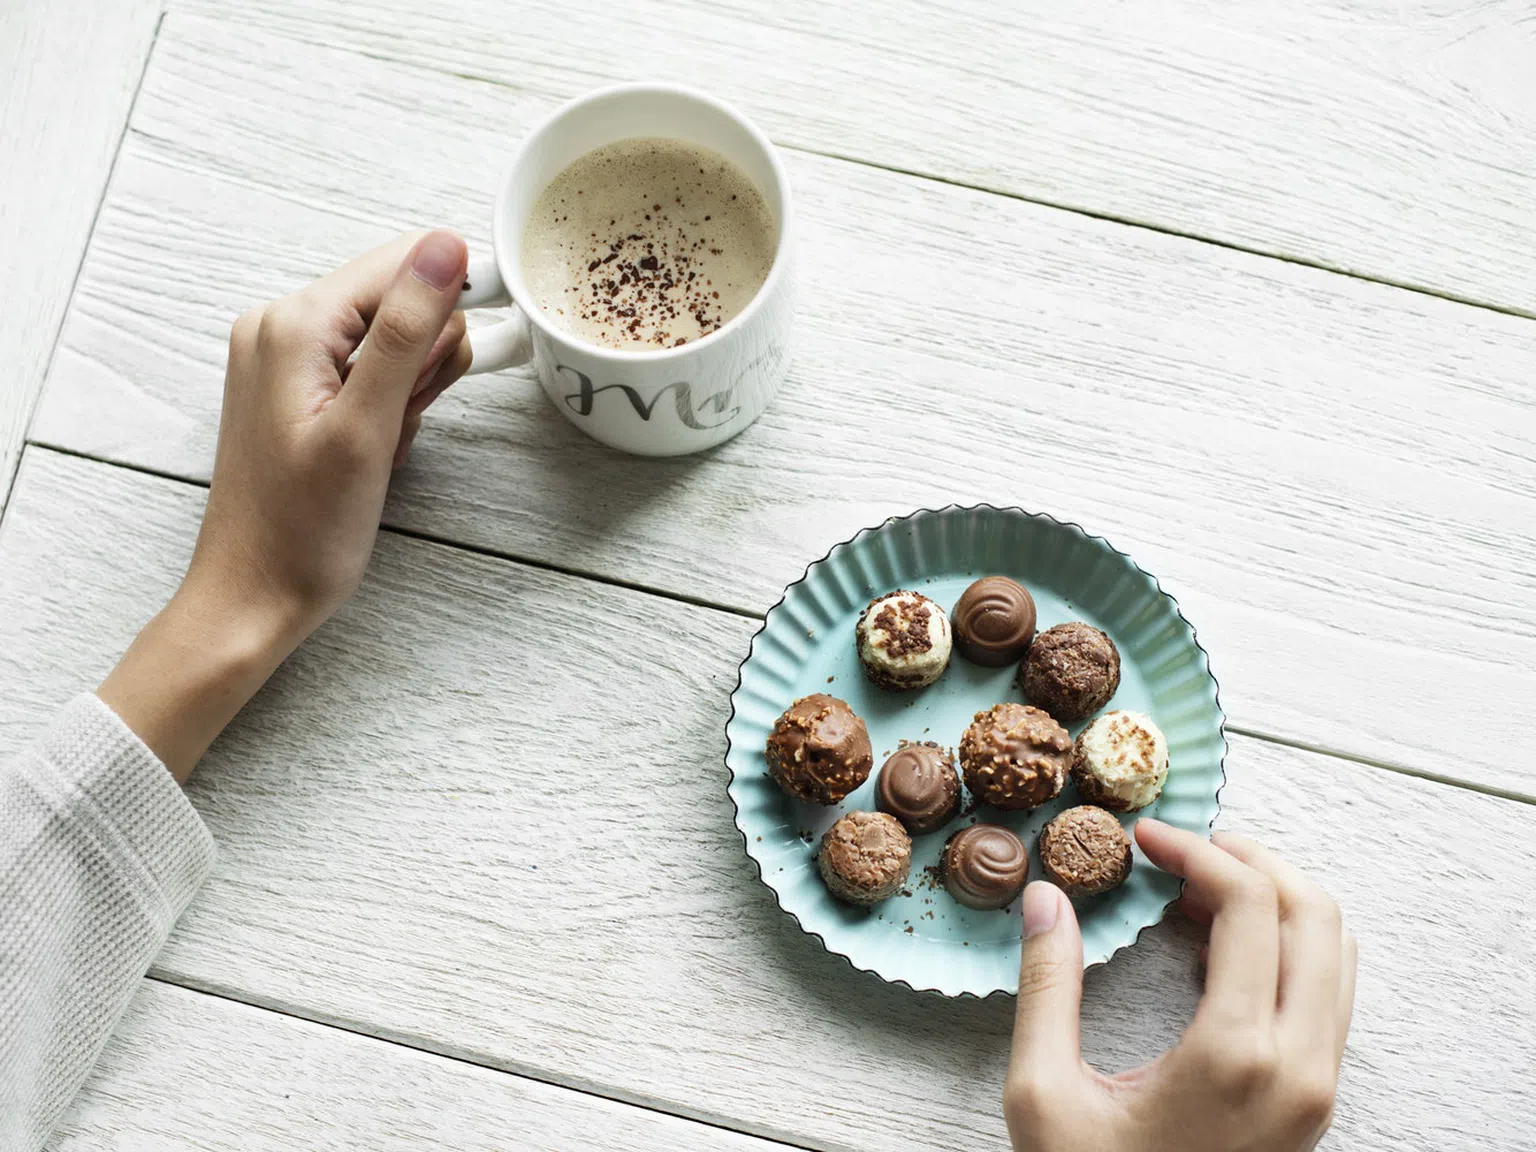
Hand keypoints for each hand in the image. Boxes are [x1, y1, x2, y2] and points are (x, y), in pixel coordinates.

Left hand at [99, 231, 471, 779]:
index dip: (456, 297)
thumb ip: (408, 330)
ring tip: (383, 442)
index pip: (403, 263)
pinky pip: (369, 369)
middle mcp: (281, 326)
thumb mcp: (367, 427)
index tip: (485, 345)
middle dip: (425, 361)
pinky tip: (375, 447)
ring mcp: (285, 356)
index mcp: (294, 323)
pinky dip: (388, 405)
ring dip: (409, 390)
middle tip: (401, 421)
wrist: (252, 598)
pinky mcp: (295, 386)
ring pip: (392, 338)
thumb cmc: (303, 532)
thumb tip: (445, 247)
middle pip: (400, 299)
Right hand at [1004, 819, 1356, 1151]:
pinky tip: (1221, 945)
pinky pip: (1329, 992)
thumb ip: (1047, 987)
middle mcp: (1298, 1065)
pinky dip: (1287, 944)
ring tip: (1199, 889)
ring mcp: (1317, 1085)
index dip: (1197, 850)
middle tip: (1183, 849)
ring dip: (1275, 898)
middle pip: (1314, 912)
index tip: (1146, 838)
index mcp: (1236, 1054)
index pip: (1251, 904)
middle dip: (1249, 859)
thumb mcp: (1044, 1095)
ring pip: (1335, 948)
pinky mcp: (1315, 1100)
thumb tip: (1046, 898)